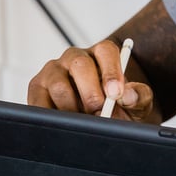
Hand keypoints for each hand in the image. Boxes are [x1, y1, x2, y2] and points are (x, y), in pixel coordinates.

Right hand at [27, 39, 154, 120]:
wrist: (100, 122)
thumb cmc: (119, 108)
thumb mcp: (136, 104)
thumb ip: (138, 96)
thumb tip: (127, 95)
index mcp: (101, 54)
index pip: (106, 51)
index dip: (111, 71)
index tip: (115, 94)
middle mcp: (75, 58)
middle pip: (79, 65)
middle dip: (91, 93)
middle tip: (99, 114)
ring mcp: (54, 71)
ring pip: (58, 85)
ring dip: (72, 108)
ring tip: (83, 122)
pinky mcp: (37, 88)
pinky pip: (39, 101)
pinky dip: (52, 116)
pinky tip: (64, 124)